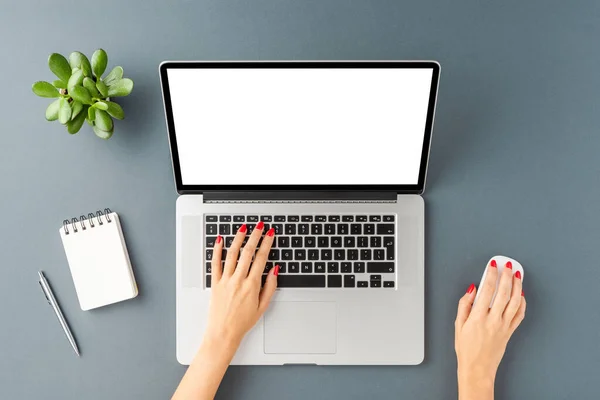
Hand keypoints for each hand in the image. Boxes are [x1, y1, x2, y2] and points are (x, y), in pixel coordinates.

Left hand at [172, 222, 278, 399]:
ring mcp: (225, 281)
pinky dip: (217, 250)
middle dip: (255, 236)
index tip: (270, 234)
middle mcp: (238, 280)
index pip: (261, 258)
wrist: (223, 333)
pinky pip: (215, 263)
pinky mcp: (215, 283)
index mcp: (252, 285)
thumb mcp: (263, 306)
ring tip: (243, 228)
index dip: (267, 243)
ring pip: (232, 254)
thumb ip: (270, 287)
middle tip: (259, 226)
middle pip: (248, 252)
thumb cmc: (243, 322)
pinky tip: (220, 240)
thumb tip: (274, 270)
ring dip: (238, 239)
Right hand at [455, 259, 526, 399]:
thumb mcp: (458, 325)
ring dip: (517, 286)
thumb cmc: (466, 349)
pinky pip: (520, 314)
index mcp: (478, 317)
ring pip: (515, 301)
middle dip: (506, 276)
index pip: (487, 290)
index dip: (491, 274)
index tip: (492, 265)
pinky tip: (521, 294)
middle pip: (504, 293)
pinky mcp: (510, 331)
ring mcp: (504, 326)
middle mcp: (493, 320)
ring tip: (516, 275)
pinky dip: (522, 302)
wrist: (477, 368)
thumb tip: (471, 290)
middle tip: (507, 265)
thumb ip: (464, 305)